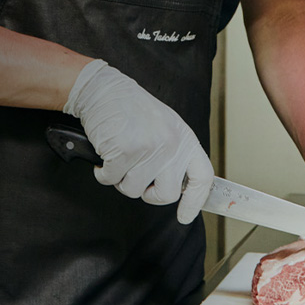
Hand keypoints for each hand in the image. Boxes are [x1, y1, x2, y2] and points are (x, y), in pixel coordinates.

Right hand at [63, 60, 212, 223]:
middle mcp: (170, 145)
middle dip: (147, 194)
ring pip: (133, 190)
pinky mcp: (124, 151)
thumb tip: (176, 184)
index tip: (185, 215)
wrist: (103, 89)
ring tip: (118, 157)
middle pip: (167, 194)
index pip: (202, 177)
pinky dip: (103, 172)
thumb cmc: (131, 108)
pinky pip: (111, 179)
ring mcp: (148, 148)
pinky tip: (105, 154)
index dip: (195, 201)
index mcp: (183, 139)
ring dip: (120, 179)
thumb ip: (174, 153)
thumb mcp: (165, 126)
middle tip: (136, 179)